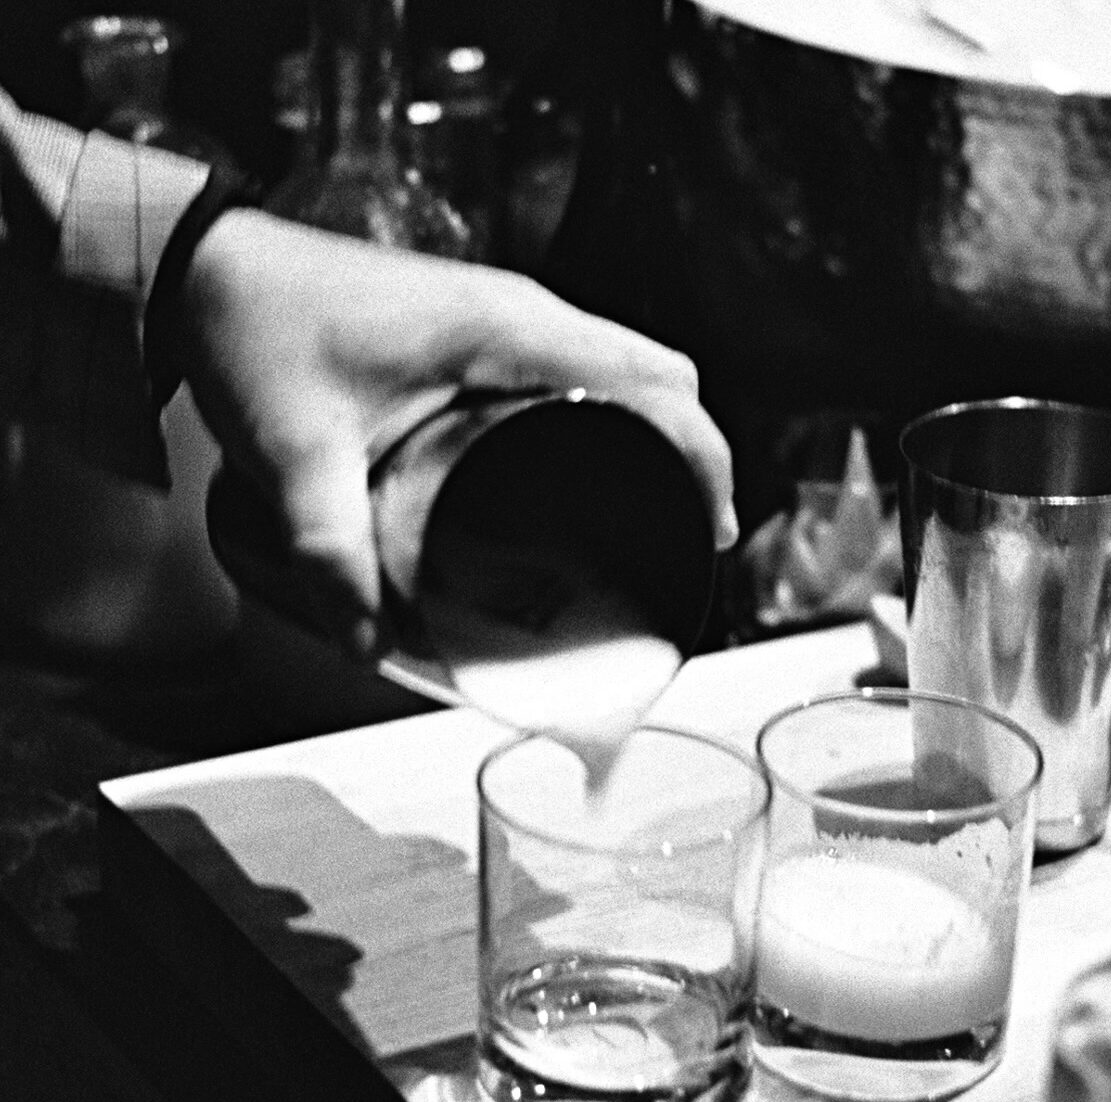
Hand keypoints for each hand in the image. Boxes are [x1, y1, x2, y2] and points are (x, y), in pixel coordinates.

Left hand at [177, 209, 736, 654]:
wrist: (211, 267)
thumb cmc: (260, 329)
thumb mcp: (298, 453)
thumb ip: (333, 552)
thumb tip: (369, 639)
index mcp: (509, 331)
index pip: (657, 380)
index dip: (704, 455)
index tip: (712, 524)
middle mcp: (524, 312)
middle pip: (662, 374)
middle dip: (694, 453)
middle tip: (687, 532)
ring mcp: (509, 314)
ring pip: (630, 365)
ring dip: (658, 431)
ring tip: (654, 510)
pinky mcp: (487, 327)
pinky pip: (585, 365)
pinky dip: (616, 413)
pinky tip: (593, 468)